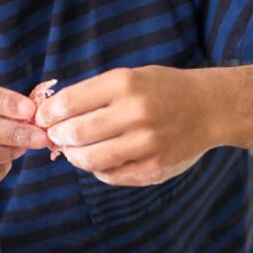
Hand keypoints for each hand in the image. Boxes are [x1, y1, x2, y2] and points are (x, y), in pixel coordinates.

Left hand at [34, 66, 213, 185]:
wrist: (210, 108)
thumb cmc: (161, 90)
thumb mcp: (128, 77)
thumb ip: (92, 94)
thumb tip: (49, 114)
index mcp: (124, 84)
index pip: (68, 102)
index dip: (47, 114)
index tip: (42, 118)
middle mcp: (135, 113)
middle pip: (74, 133)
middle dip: (57, 136)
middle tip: (55, 136)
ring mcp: (145, 143)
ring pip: (88, 159)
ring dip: (73, 155)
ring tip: (74, 149)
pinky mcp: (153, 168)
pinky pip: (109, 175)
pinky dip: (97, 169)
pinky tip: (101, 157)